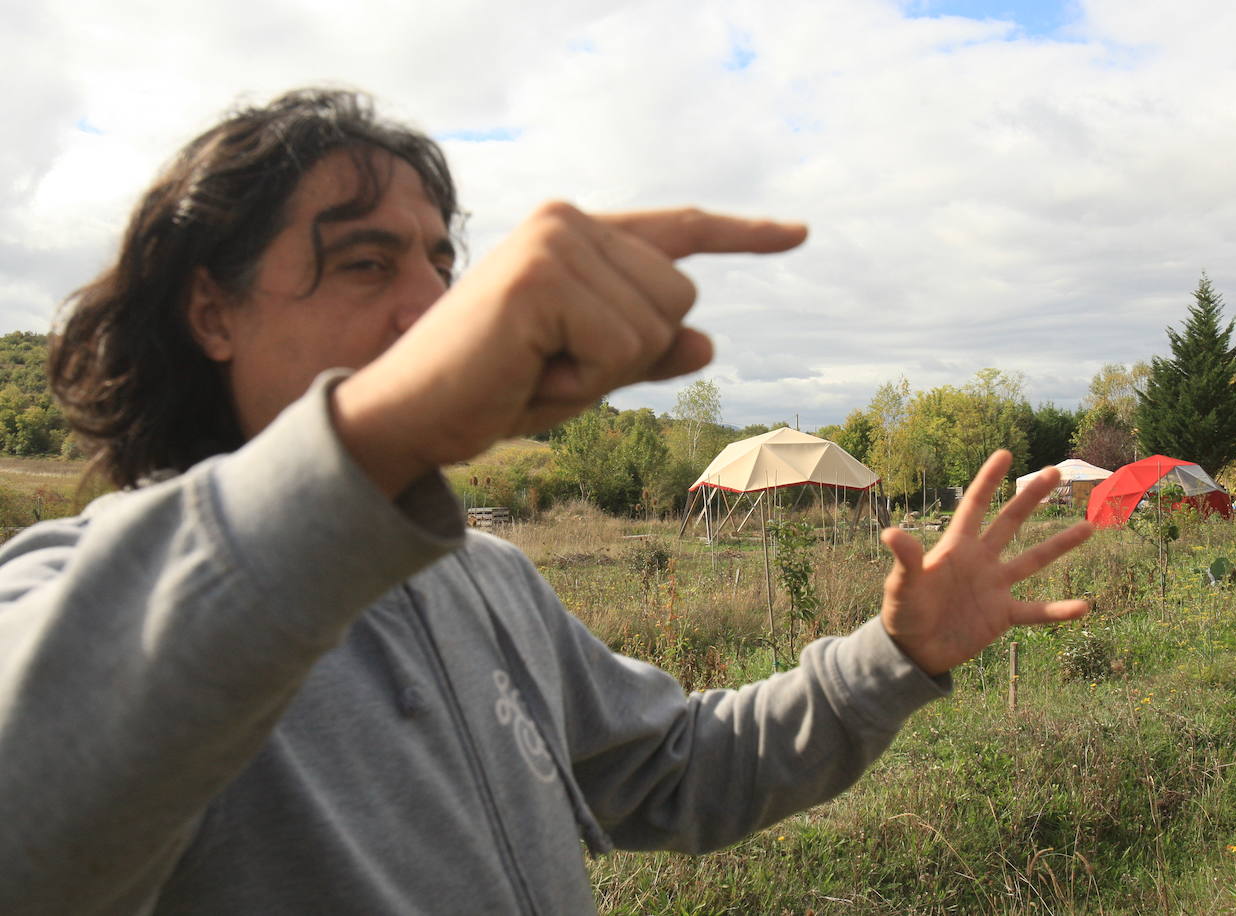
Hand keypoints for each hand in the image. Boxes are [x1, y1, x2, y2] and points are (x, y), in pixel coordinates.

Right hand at [334, 203, 805, 495]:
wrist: (411, 416)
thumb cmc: (493, 390)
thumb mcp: (585, 372)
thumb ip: (643, 351)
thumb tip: (706, 340)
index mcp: (577, 233)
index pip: (678, 229)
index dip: (743, 235)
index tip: (799, 234)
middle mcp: (568, 220)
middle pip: (680, 299)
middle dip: (631, 354)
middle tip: (552, 364)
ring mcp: (555, 241)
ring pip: (657, 325)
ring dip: (605, 370)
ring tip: (537, 367)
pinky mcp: (543, 276)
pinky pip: (622, 348)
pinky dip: (585, 380)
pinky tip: (530, 370)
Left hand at [879, 450, 1092, 676]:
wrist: (914, 650)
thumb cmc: (903, 613)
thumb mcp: (902, 586)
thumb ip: (905, 560)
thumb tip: (890, 534)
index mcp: (956, 547)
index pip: (975, 506)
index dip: (988, 480)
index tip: (1005, 453)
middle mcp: (981, 561)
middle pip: (1010, 522)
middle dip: (1031, 497)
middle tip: (1055, 471)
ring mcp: (995, 586)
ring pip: (1033, 560)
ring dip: (1060, 544)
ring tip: (1089, 526)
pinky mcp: (1003, 615)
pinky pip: (1036, 611)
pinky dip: (1058, 610)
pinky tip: (1084, 607)